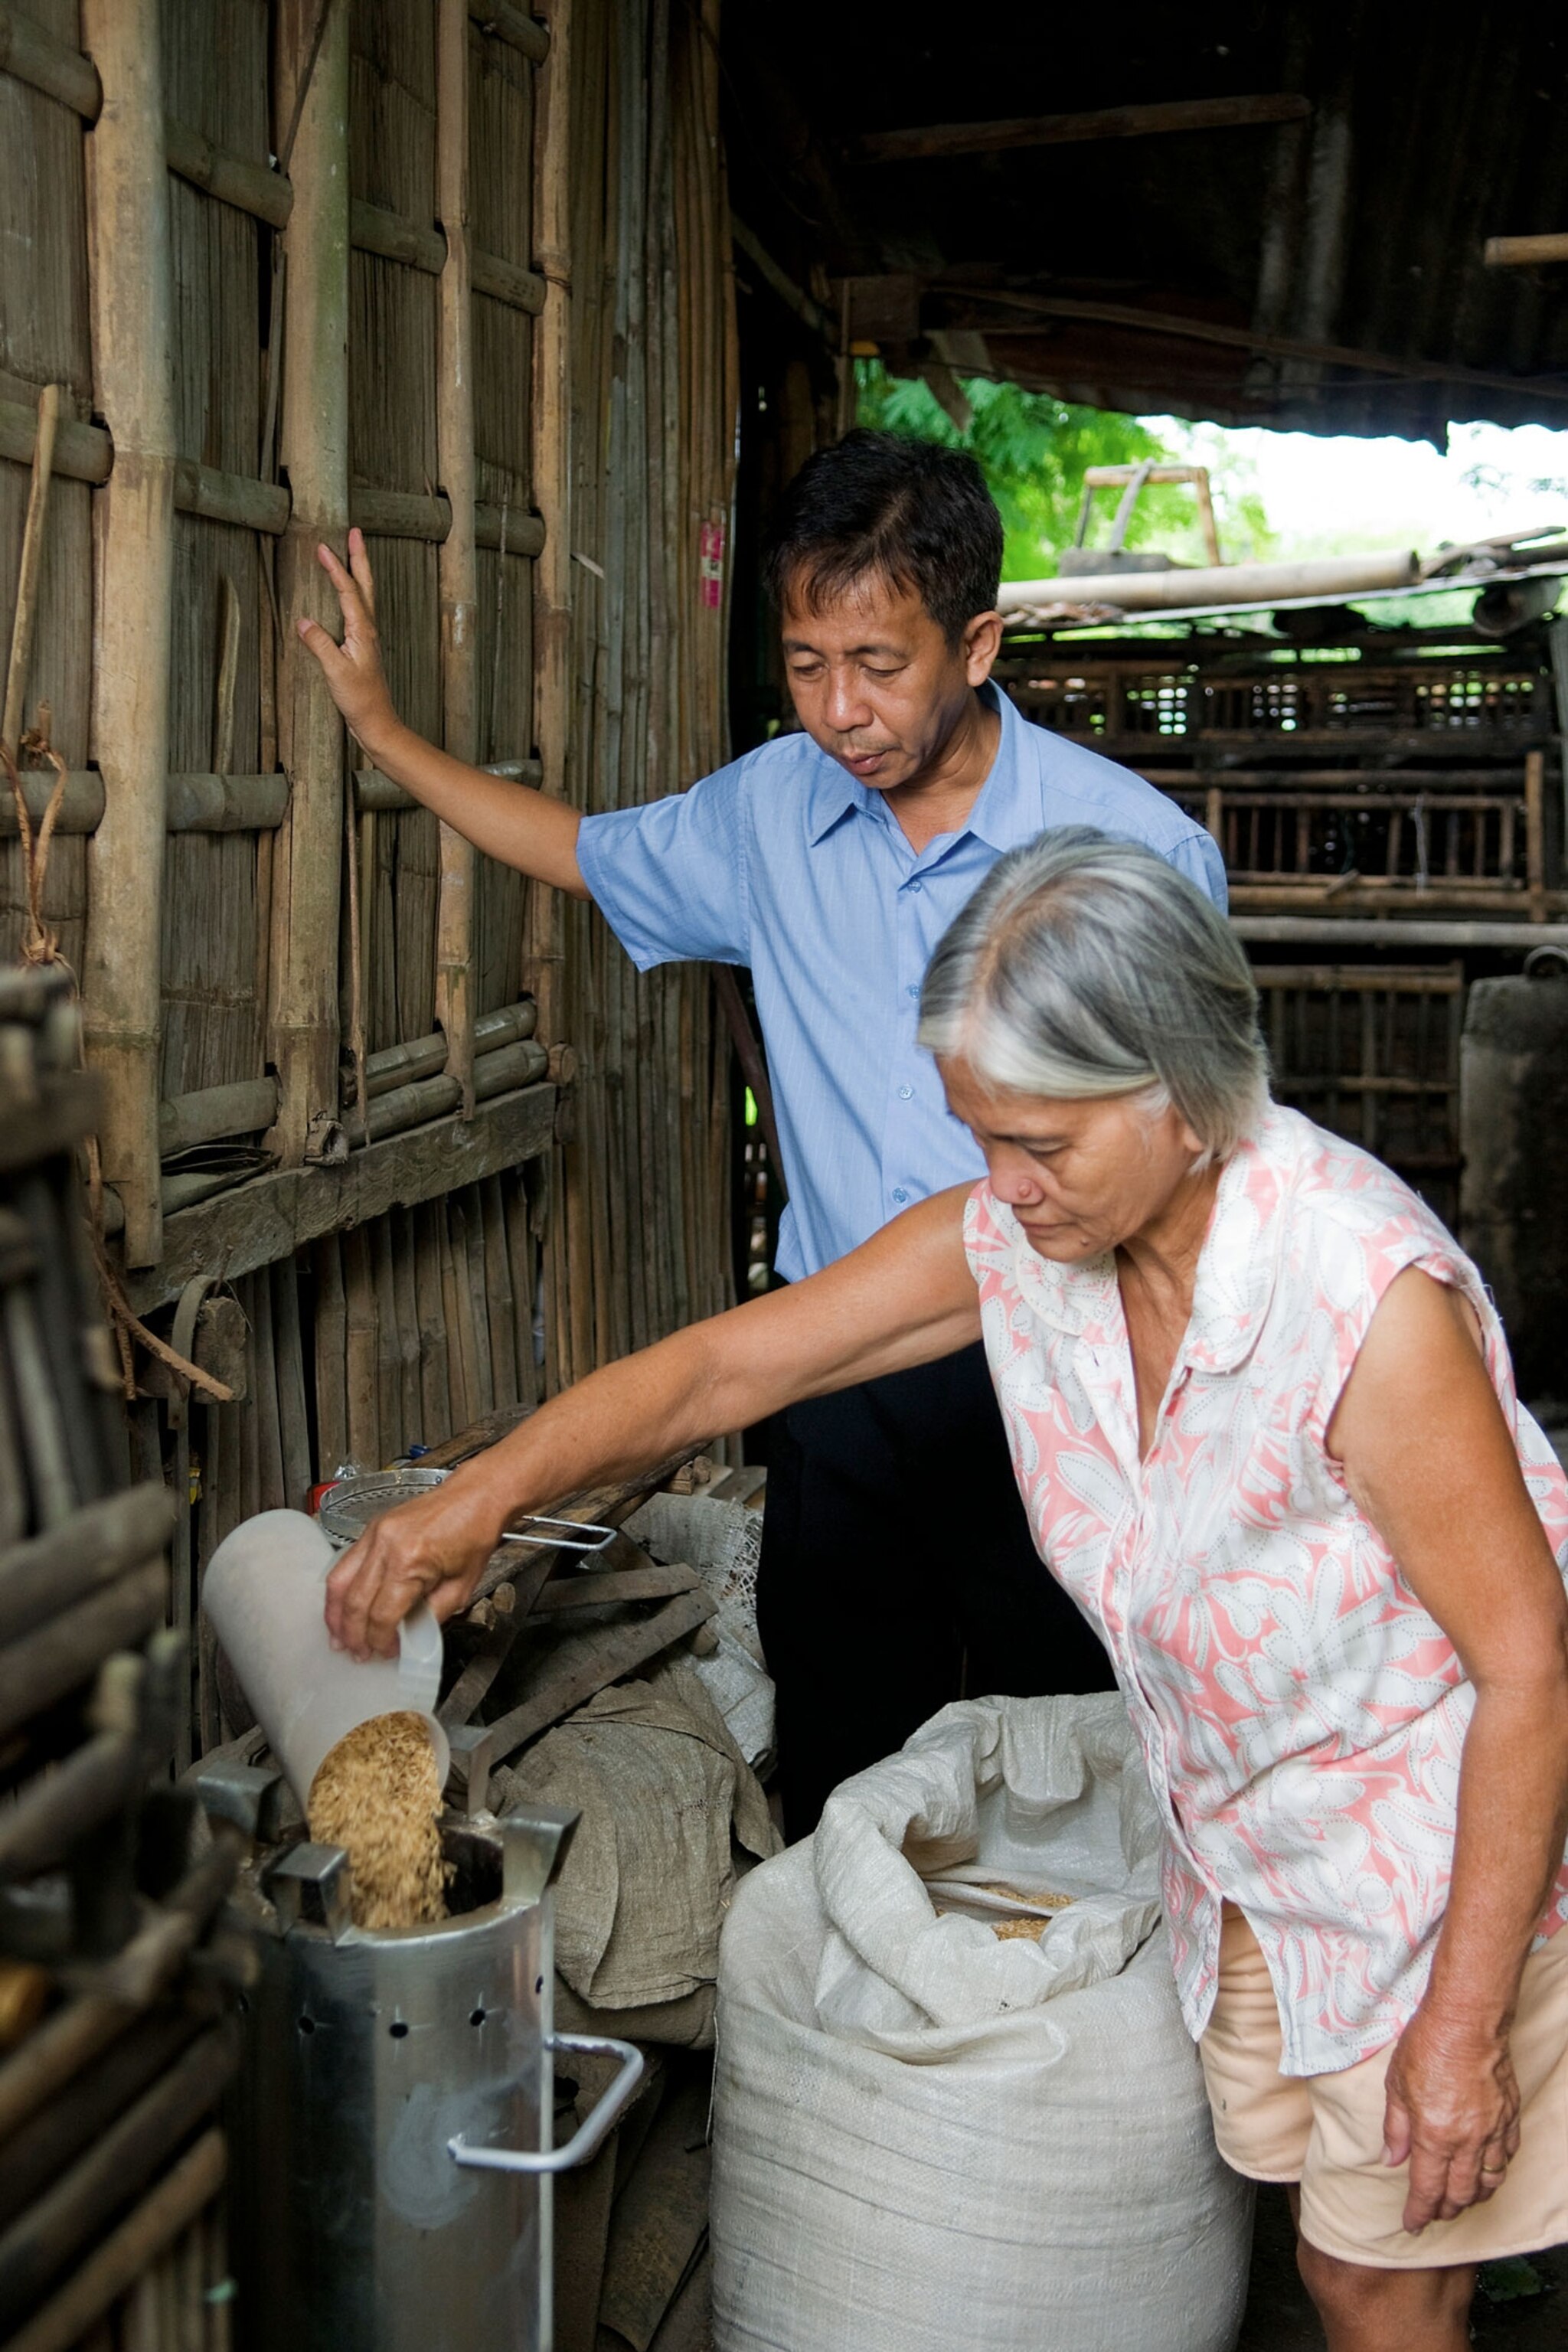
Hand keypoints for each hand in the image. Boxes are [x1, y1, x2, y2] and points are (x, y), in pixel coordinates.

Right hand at [297, 529, 398, 751]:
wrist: (376, 722)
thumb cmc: (359, 700)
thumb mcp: (335, 671)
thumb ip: (319, 644)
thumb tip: (303, 620)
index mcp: (362, 631)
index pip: (348, 591)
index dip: (335, 568)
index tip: (323, 547)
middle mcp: (367, 629)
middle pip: (364, 585)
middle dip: (359, 557)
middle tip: (355, 532)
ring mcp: (366, 637)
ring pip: (364, 595)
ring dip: (358, 571)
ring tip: (352, 552)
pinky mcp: (362, 646)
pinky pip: (357, 610)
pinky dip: (352, 593)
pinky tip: (346, 594)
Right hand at [324, 1472, 506, 1659]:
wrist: (476, 1496)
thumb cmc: (474, 1534)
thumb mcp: (461, 1587)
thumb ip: (432, 1616)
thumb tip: (409, 1637)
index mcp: (410, 1562)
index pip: (382, 1615)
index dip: (381, 1640)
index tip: (386, 1651)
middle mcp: (386, 1546)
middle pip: (355, 1602)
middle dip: (353, 1634)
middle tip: (357, 1653)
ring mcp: (375, 1534)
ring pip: (339, 1581)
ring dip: (336, 1614)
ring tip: (338, 1637)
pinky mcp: (372, 1529)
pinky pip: (345, 1562)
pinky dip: (341, 1589)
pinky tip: (342, 1606)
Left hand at [1382, 1999, 1521, 2232]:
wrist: (1468, 2020)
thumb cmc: (1427, 2045)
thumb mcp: (1396, 2085)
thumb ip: (1395, 2127)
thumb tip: (1391, 2158)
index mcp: (1434, 2135)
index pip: (1427, 2189)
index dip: (1418, 2212)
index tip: (1412, 2224)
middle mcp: (1467, 2141)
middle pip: (1460, 2193)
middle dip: (1446, 2210)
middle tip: (1434, 2214)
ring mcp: (1493, 2130)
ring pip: (1489, 2181)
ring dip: (1473, 2196)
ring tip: (1461, 2199)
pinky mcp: (1510, 2116)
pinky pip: (1507, 2155)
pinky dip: (1496, 2170)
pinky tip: (1487, 2169)